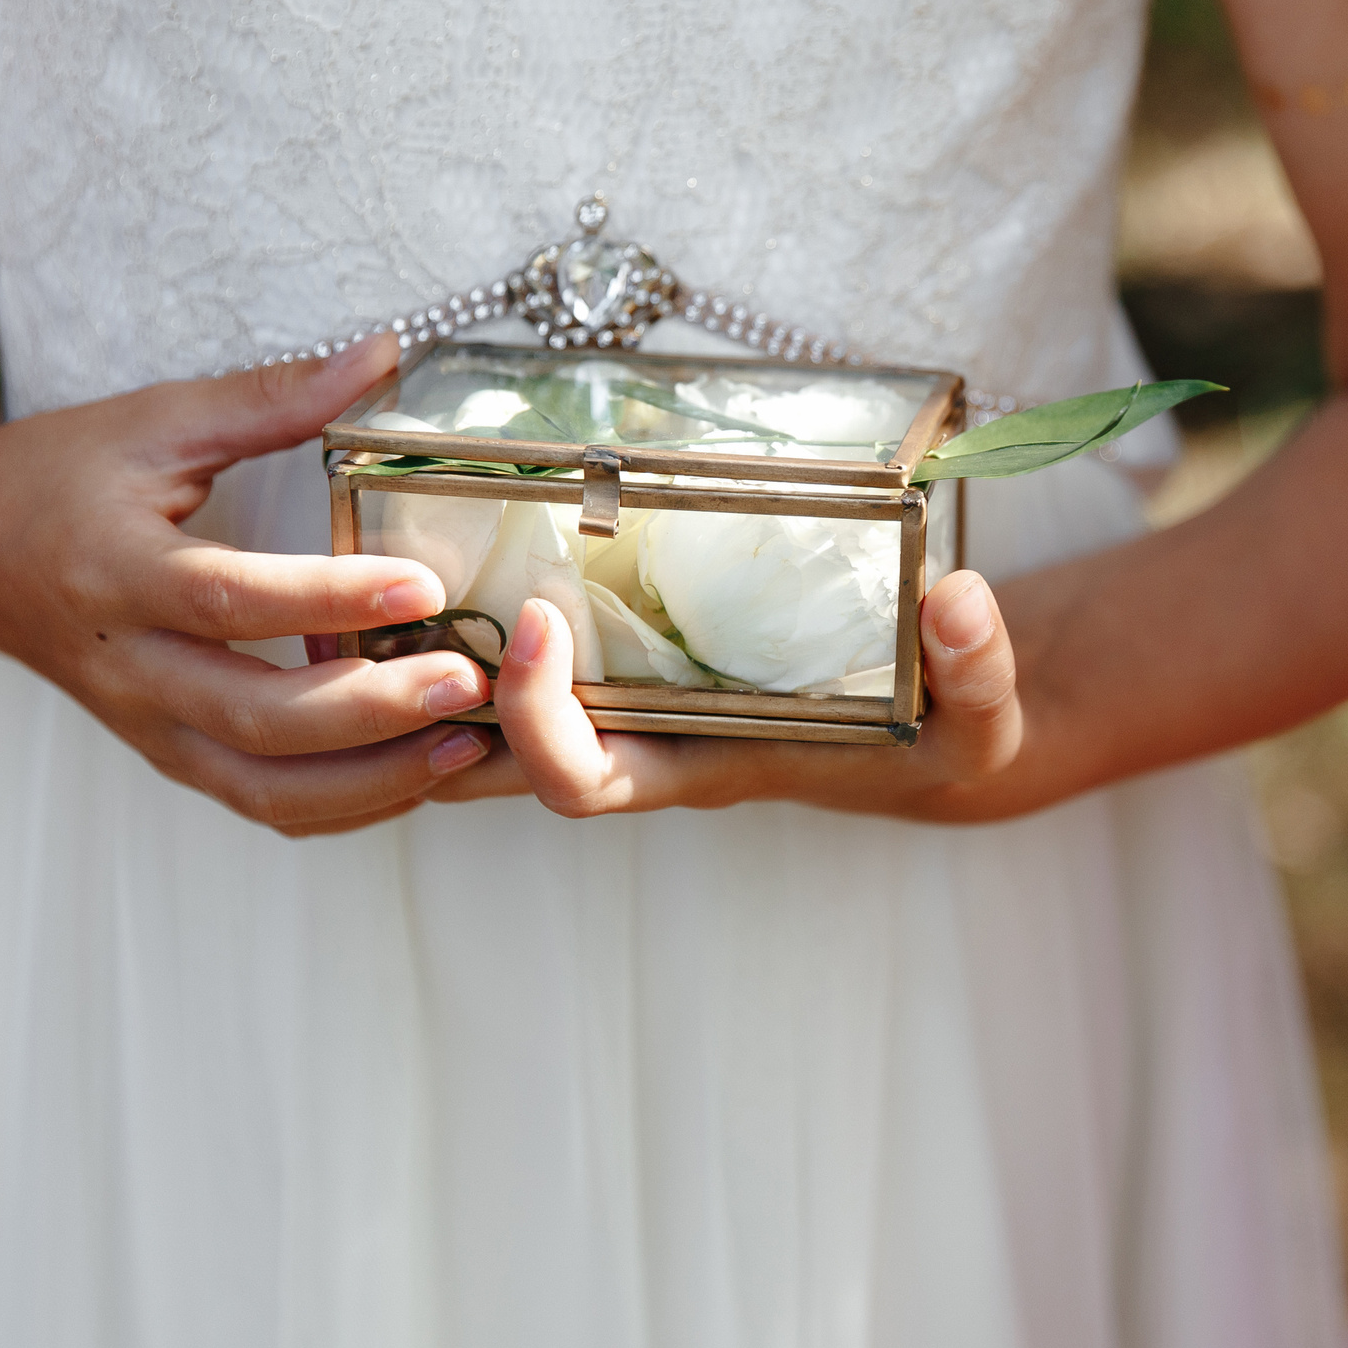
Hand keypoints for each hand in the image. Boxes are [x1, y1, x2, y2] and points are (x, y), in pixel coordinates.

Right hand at [0, 333, 501, 835]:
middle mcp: (130, 666)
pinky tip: (419, 779)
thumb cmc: (63, 472)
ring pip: (261, 788)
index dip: (329, 600)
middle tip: (466, 684)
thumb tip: (386, 352)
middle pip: (253, 717)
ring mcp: (148, 725)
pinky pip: (261, 804)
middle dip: (368, 712)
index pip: (231, 597)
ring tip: (462, 748)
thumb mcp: (157, 419)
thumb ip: (273, 397)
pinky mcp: (169, 755)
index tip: (424, 585)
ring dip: (369, 782)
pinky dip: (344, 807)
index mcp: (116, 571)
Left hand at [427, 569, 1029, 821]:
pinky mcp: (638, 668)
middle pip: (498, 766)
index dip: (542, 721)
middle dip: (434, 703)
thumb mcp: (978, 716)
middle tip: (407, 599)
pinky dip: (468, 636)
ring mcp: (636, 713)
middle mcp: (651, 748)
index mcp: (709, 764)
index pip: (590, 783)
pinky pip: (524, 674)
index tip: (541, 622)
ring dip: (425, 672)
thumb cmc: (945, 734)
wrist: (935, 734)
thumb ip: (976, 667)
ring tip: (368, 587)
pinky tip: (433, 564)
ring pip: (489, 726)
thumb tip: (956, 598)